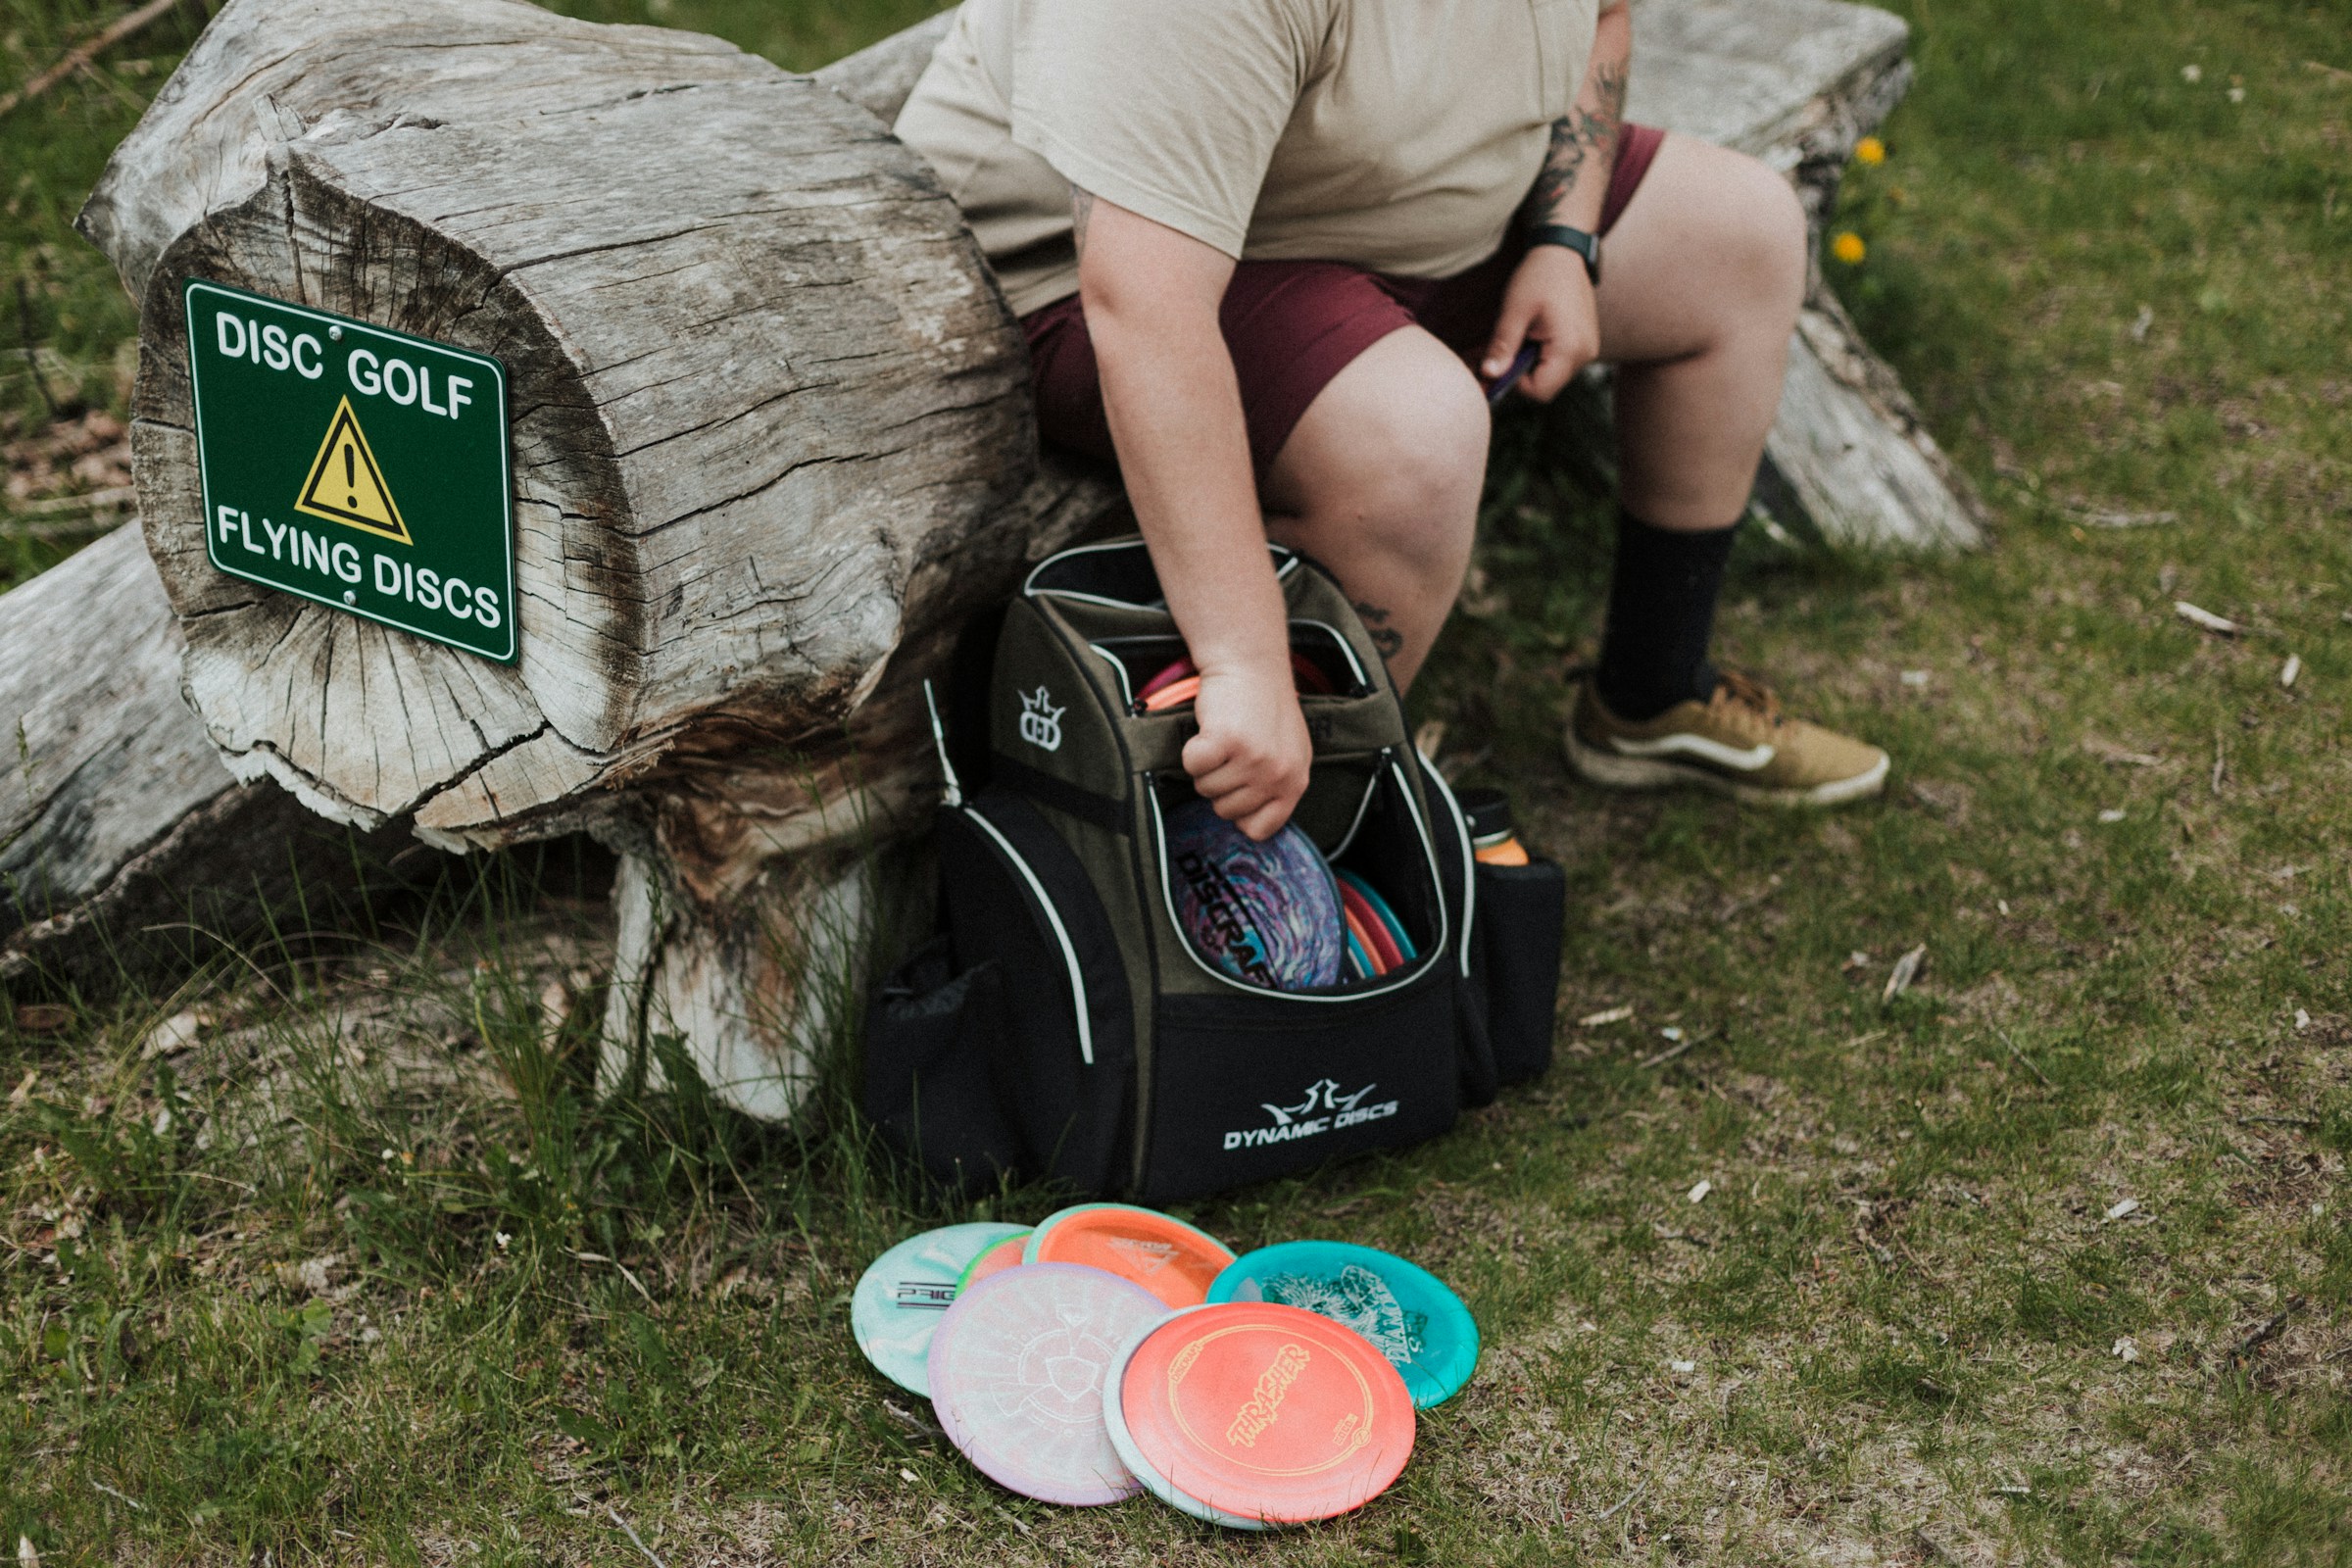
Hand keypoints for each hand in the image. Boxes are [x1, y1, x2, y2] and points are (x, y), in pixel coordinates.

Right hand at [1181, 658, 1311, 839]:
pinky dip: (1192, 749)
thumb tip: (1248, 822)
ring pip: (1205, 789)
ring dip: (1206, 766)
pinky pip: (1192, 766)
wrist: (1251, 665)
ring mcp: (1253, 759)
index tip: (1236, 790)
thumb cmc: (1264, 708)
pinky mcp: (1226, 741)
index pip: (1260, 829)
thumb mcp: (1287, 753)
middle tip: (1231, 752)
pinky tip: (1209, 730)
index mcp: (1296, 782)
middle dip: (1219, 785)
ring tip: (1223, 737)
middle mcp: (1277, 774)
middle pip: (1226, 811)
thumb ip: (1275, 786)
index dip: (1240, 814)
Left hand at [1480, 245, 1600, 402]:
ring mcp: (1587, 349)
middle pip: (1545, 387)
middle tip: (1498, 352)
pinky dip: (1538, 357)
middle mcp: (1584, 354)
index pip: (1539, 392)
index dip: (1514, 383)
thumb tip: (1489, 375)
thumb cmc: (1539, 276)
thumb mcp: (1514, 310)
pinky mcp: (1583, 344)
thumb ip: (1503, 346)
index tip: (1498, 362)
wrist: (1563, 252)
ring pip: (1550, 376)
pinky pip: (1558, 363)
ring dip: (1527, 365)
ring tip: (1516, 338)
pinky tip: (1529, 336)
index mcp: (1570, 348)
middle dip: (1518, 375)